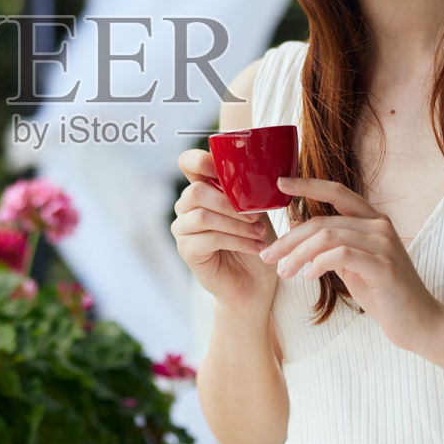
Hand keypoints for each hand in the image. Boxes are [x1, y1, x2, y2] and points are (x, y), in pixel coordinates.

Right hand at [171, 149, 278, 314]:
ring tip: (260, 233)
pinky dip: (237, 241)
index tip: (227, 172)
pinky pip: (208, 238)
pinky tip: (256, 247)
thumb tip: (256, 171)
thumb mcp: (257, 209)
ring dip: (237, 224)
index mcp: (204, 188)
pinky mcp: (187, 250)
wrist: (255, 284)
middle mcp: (187, 206)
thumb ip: (248, 190)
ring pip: (202, 216)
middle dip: (230, 202)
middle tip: (256, 215)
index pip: (188, 162)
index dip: (201, 160)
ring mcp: (183, 228)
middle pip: (196, 191)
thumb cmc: (256, 241)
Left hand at [260, 176, 443, 352]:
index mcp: (372, 220)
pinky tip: (309, 276)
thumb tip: (297, 227)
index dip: (308, 185)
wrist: (418, 322)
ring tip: (284, 272)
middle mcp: (380, 226)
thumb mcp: (351, 264)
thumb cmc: (383, 292)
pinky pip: (342, 255)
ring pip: (328, 237)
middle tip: (267, 255)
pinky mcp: (384, 266)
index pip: (337, 192)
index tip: (281, 182)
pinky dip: (319, 263)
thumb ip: (329, 245)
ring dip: (298, 255)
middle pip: (323, 221)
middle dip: (289, 239)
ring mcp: (384, 244)